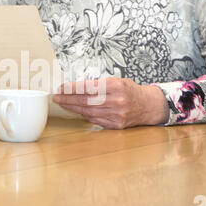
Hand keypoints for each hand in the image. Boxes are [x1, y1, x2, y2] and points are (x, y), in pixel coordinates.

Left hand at [53, 78, 168, 128]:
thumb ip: (99, 84)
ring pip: (88, 112)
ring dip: (73, 108)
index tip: (61, 88)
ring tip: (62, 103)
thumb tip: (77, 87)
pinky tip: (76, 110)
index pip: (89, 87)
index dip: (72, 88)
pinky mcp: (116, 125)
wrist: (148, 105)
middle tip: (56, 97)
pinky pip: (95, 120)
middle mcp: (117, 101)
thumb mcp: (117, 80)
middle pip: (86, 101)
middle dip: (68, 99)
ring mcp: (116, 115)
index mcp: (116, 86)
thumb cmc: (130, 90)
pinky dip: (84, 115)